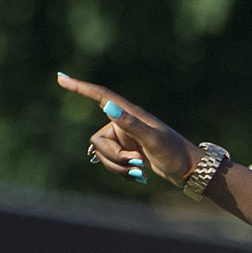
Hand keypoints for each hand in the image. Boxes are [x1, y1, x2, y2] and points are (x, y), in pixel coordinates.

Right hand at [57, 73, 197, 188]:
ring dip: (118, 168)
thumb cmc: (176, 154)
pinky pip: (112, 164)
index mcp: (130, 114)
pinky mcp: (128, 152)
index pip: (101, 96)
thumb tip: (108, 105)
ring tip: (140, 171)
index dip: (80, 87)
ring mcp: (126, 139)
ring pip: (103, 155)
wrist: (191, 171)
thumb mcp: (153, 140)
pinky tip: (140, 176)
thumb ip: (130, 124)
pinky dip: (122, 172)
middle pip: (98, 141)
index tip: (60, 77)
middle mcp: (125, 124)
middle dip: (112, 158)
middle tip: (137, 163)